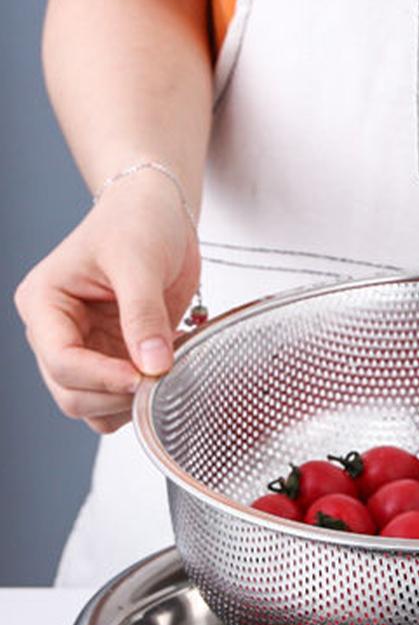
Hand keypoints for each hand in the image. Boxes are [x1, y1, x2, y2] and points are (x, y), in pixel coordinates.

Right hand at [14, 172, 198, 433]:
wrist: (159, 216)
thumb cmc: (137, 223)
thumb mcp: (139, 261)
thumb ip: (144, 314)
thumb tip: (153, 366)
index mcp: (44, 304)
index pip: (60, 361)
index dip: (100, 377)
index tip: (142, 376)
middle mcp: (57, 333)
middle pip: (71, 395)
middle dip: (115, 395)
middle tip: (161, 378)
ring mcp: (87, 351)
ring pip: (95, 408)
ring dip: (130, 404)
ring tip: (166, 370)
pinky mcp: (115, 360)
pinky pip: (121, 401)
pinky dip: (144, 398)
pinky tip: (168, 370)